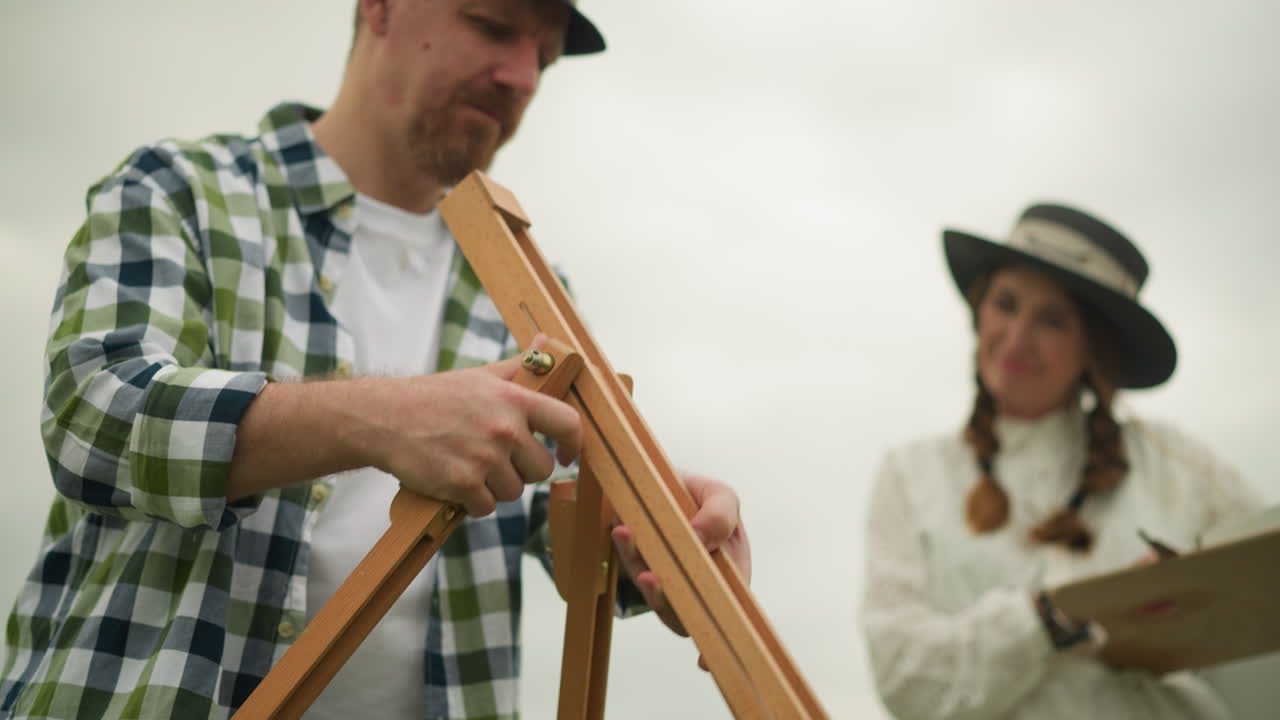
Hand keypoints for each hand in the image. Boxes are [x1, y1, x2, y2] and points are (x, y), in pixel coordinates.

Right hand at [362, 356, 581, 516]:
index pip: (567, 423)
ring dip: (494, 488)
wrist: (385, 417)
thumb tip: (548, 342)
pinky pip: (485, 507)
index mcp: (514, 399)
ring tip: (471, 468)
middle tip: (495, 460)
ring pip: (513, 492)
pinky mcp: (463, 484)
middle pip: (540, 469)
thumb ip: (520, 366)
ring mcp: (484, 457)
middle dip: (522, 471)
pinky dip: (472, 503)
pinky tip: (456, 484)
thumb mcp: (480, 376)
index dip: (573, 444)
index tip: (565, 455)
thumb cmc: (435, 396)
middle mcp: (504, 428)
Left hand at [610, 474, 750, 666]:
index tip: (702, 662)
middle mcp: (693, 583)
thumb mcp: (720, 496)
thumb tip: (701, 538)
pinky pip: (630, 562)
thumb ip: (720, 516)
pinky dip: (625, 548)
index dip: (714, 642)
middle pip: (683, 611)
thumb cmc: (699, 495)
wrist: (660, 481)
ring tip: (636, 551)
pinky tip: (622, 531)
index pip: (724, 615)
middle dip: (667, 602)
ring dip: (642, 577)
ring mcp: (662, 574)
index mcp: (726, 573)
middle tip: (653, 579)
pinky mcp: (635, 559)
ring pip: (653, 591)